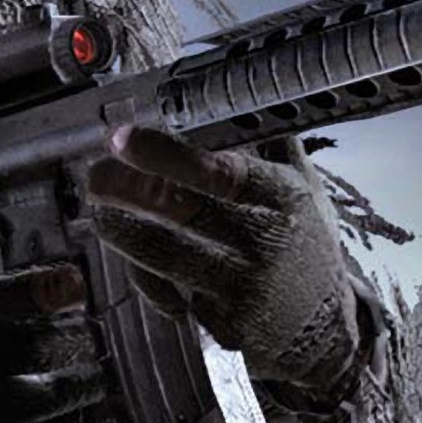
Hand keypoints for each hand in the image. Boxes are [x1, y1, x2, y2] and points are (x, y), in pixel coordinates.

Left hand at [84, 126, 361, 395]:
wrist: (324, 330)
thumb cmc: (305, 247)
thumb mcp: (306, 191)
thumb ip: (274, 146)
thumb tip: (241, 92)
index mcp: (283, 198)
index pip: (220, 172)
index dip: (165, 154)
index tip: (124, 139)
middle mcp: (264, 242)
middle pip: (182, 210)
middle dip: (128, 188)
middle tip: (97, 173)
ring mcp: (242, 288)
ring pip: (164, 256)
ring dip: (123, 231)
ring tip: (101, 213)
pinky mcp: (223, 326)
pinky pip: (170, 295)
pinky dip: (148, 278)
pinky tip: (140, 264)